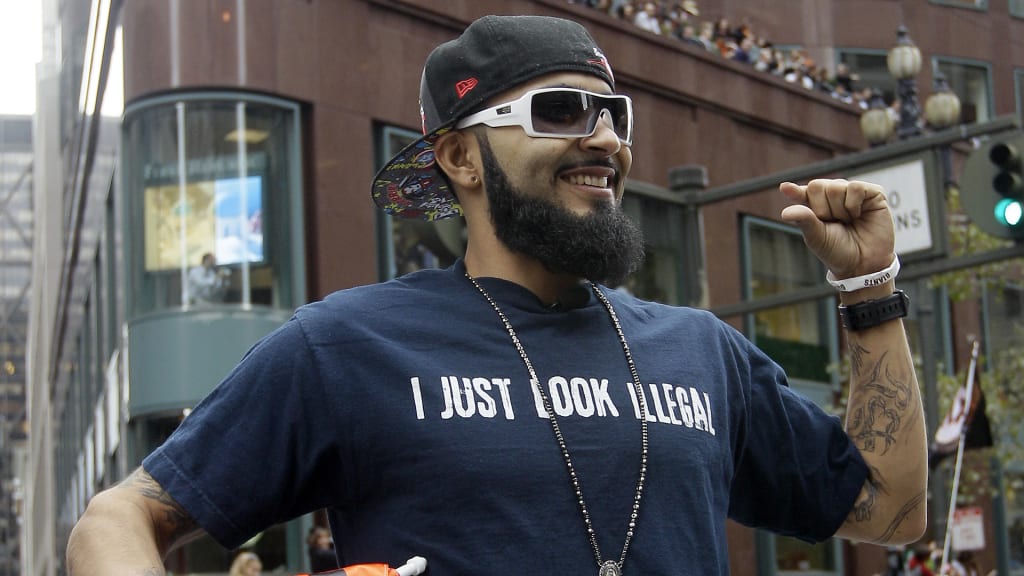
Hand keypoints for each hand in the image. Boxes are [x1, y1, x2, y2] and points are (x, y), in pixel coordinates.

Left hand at [779, 179, 894, 278]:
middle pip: (818, 186)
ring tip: (848, 221)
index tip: (785, 188)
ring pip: (836, 186)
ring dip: (840, 209)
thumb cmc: (838, 251)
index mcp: (817, 206)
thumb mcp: (816, 236)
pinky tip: (859, 215)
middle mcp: (834, 196)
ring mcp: (852, 193)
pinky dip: (854, 204)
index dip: (795, 191)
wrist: (863, 263)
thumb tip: (785, 212)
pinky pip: (856, 187)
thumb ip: (804, 220)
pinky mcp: (873, 193)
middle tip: (835, 223)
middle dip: (823, 209)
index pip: (804, 192)